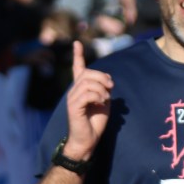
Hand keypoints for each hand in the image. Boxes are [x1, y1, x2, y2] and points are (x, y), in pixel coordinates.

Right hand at [64, 40, 111, 158]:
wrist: (87, 140)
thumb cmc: (95, 123)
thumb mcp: (104, 103)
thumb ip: (105, 90)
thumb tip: (109, 82)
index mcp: (81, 89)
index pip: (77, 68)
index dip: (78, 55)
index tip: (76, 43)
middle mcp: (74, 91)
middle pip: (88, 73)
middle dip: (102, 77)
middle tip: (111, 87)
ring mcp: (72, 98)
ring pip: (88, 82)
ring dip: (101, 88)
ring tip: (105, 98)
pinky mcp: (73, 107)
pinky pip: (86, 94)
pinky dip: (97, 96)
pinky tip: (101, 102)